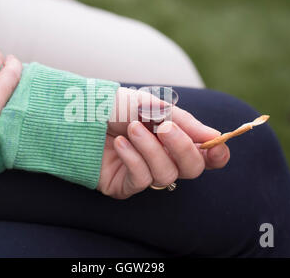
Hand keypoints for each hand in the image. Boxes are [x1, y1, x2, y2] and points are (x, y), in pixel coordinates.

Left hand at [97, 87, 229, 198]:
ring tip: (132, 128)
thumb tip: (214, 136)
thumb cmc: (111, 105)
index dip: (215, 153)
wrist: (74, 113)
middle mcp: (161, 157)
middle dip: (183, 148)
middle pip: (192, 168)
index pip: (203, 154)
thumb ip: (181, 120)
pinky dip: (133, 159)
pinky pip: (140, 180)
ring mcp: (142, 172)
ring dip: (151, 149)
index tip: (215, 144)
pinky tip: (120, 144)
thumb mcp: (148, 105)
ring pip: (166, 175)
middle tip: (164, 128)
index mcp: (171, 137)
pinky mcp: (123, 185)